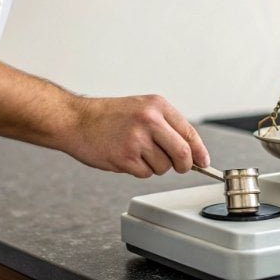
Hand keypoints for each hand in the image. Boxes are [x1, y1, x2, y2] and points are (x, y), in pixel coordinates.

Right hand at [63, 95, 209, 177]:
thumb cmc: (108, 116)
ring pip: (163, 167)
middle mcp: (150, 120)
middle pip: (182, 154)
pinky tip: (125, 156)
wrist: (76, 120)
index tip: (203, 162)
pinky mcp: (125, 157)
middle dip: (184, 165)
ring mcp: (137, 139)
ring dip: (154, 165)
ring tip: (136, 151)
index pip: (189, 133)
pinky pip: (145, 173)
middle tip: (178, 166)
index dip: (199, 151)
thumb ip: (166, 126)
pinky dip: (139, 170)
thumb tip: (190, 151)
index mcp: (157, 105)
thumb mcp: (141, 108)